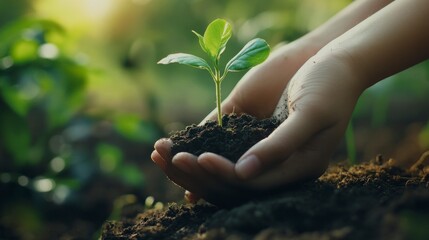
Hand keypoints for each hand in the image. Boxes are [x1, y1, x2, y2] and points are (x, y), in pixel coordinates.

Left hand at [151, 45, 363, 205]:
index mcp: (298, 168)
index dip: (224, 174)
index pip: (252, 183)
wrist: (332, 60)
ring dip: (189, 164)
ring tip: (159, 155)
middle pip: (230, 181)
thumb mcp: (312, 114)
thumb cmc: (331, 86)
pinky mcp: (251, 131)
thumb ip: (281, 145)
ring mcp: (262, 148)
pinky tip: (173, 144)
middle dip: (197, 173)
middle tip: (166, 160)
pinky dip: (197, 145)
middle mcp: (277, 164)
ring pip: (220, 167)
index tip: (199, 158)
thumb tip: (244, 173)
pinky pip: (221, 145)